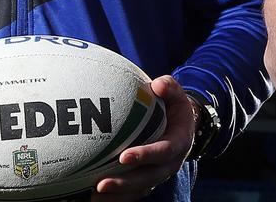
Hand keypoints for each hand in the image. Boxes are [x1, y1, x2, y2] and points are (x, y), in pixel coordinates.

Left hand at [92, 75, 195, 200]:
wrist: (183, 126)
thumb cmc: (174, 107)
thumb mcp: (177, 94)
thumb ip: (169, 87)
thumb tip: (156, 84)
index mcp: (178, 143)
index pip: (162, 152)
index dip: (145, 156)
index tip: (123, 156)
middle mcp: (169, 164)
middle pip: (147, 178)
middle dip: (124, 183)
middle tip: (100, 184)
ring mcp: (158, 175)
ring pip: (139, 189)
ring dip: (118, 194)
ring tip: (93, 196)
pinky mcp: (148, 180)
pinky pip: (133, 192)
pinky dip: (116, 197)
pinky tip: (93, 197)